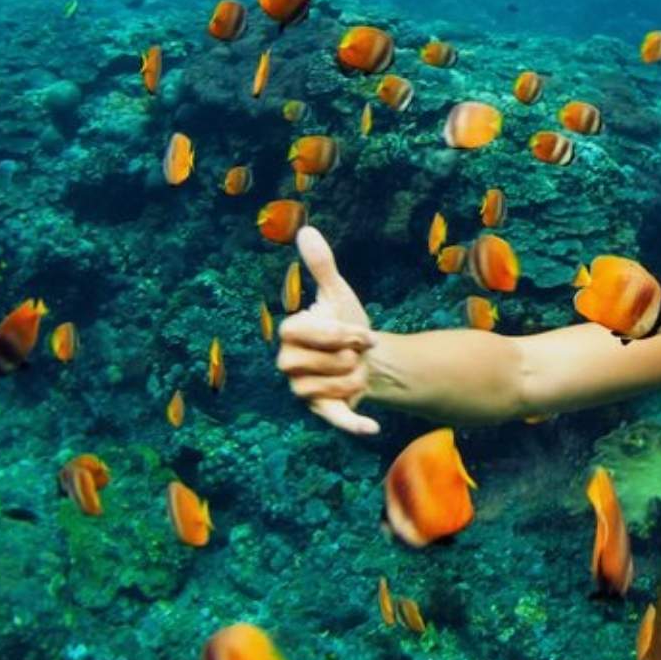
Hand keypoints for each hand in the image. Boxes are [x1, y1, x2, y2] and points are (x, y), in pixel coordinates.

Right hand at [277, 226, 380, 435]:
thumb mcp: (337, 293)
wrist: (367, 357)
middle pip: (327, 362)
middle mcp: (288, 364)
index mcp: (290, 334)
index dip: (343, 334)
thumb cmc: (347, 323)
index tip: (363, 334)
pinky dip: (353, 424)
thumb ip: (321, 265)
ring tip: (356, 369)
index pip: (313, 334)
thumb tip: (306, 231)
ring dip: (358, 376)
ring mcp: (302, 390)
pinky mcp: (322, 411)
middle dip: (352, 355)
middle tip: (358, 353)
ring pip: (337, 386)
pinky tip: (372, 428)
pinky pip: (335, 419)